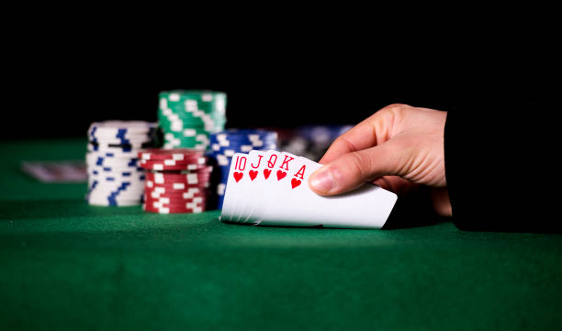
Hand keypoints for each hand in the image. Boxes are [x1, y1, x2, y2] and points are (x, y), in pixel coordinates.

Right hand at [308, 104, 451, 215]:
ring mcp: (398, 171)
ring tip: (337, 212)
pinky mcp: (408, 194)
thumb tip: (320, 181)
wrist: (490, 177)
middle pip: (353, 167)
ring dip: (355, 199)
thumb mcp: (399, 152)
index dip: (327, 165)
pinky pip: (381, 203)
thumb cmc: (448, 148)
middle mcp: (389, 147)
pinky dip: (371, 210)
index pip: (346, 145)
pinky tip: (361, 216)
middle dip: (338, 184)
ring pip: (365, 187)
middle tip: (318, 202)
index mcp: (385, 125)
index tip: (310, 185)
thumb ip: (359, 167)